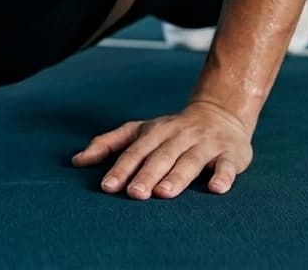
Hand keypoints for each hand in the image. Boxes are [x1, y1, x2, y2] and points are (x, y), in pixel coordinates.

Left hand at [70, 100, 253, 198]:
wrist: (221, 114)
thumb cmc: (173, 130)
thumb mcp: (140, 130)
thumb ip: (109, 143)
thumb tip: (77, 161)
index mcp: (156, 131)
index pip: (136, 151)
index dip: (122, 168)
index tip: (108, 186)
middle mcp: (180, 136)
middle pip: (161, 156)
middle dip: (147, 175)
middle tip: (135, 194)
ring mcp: (206, 144)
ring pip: (190, 160)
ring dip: (177, 176)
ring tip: (164, 193)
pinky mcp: (230, 154)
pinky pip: (226, 165)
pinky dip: (222, 176)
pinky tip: (216, 189)